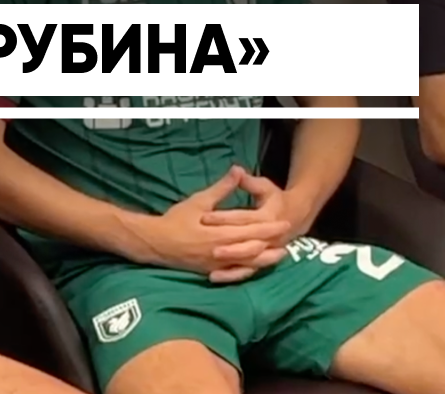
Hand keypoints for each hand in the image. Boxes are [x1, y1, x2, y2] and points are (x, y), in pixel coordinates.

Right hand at [136, 166, 290, 282]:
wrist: (156, 242)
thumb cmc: (176, 220)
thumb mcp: (199, 201)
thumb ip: (221, 188)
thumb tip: (237, 170)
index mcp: (220, 235)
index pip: (251, 232)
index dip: (270, 228)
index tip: (285, 223)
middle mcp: (221, 253)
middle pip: (253, 250)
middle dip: (272, 245)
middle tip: (288, 241)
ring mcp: (217, 265)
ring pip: (246, 265)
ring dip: (264, 261)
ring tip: (279, 256)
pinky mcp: (211, 272)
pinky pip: (234, 274)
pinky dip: (247, 271)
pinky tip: (255, 268)